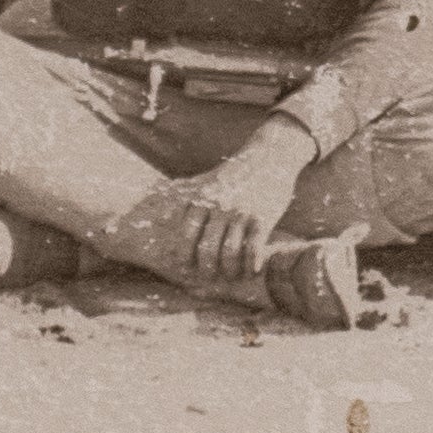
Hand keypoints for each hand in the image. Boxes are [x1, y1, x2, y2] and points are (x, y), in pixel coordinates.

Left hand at [175, 117, 313, 293]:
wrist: (270, 156)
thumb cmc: (237, 174)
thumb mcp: (208, 181)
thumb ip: (189, 199)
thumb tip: (162, 215)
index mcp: (204, 198)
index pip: (187, 235)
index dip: (185, 254)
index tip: (187, 266)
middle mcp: (220, 206)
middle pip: (207, 248)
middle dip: (207, 268)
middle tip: (210, 276)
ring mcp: (242, 212)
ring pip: (230, 252)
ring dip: (230, 270)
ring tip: (232, 275)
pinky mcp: (264, 216)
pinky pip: (255, 248)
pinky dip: (252, 263)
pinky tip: (252, 270)